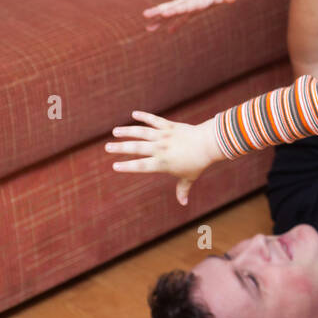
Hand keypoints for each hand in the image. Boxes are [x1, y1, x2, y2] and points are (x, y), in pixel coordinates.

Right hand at [106, 112, 225, 205]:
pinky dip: (144, 116)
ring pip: (142, 132)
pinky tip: (134, 114)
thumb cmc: (199, 162)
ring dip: (127, 131)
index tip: (115, 166)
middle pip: (137, 148)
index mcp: (163, 163)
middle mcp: (161, 149)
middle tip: (107, 147)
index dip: (127, 166)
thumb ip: (183, 189)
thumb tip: (183, 203)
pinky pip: (155, 120)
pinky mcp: (170, 126)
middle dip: (121, 147)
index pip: (141, 166)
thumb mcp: (189, 177)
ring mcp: (164, 136)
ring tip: (114, 131)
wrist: (210, 143)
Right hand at [142, 0, 242, 32]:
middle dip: (161, 11)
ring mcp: (190, 3)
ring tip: (147, 28)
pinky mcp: (191, 6)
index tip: (166, 13)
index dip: (178, 9)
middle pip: (175, 6)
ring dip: (160, 17)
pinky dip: (175, 24)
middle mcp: (193, 0)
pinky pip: (181, 17)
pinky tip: (167, 32)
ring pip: (172, 10)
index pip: (188, 5)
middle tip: (146, 15)